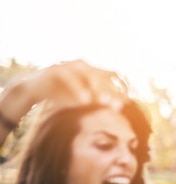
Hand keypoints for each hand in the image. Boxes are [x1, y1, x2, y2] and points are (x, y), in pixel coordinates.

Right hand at [0, 60, 127, 127]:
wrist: (33, 89)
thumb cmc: (61, 95)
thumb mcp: (82, 99)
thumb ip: (99, 100)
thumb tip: (123, 104)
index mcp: (90, 72)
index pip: (108, 80)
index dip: (116, 92)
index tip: (123, 106)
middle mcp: (81, 66)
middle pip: (100, 76)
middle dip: (108, 91)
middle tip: (116, 105)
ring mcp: (68, 66)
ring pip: (86, 75)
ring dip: (95, 88)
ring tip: (102, 102)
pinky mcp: (55, 70)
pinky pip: (69, 78)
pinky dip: (77, 89)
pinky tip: (84, 100)